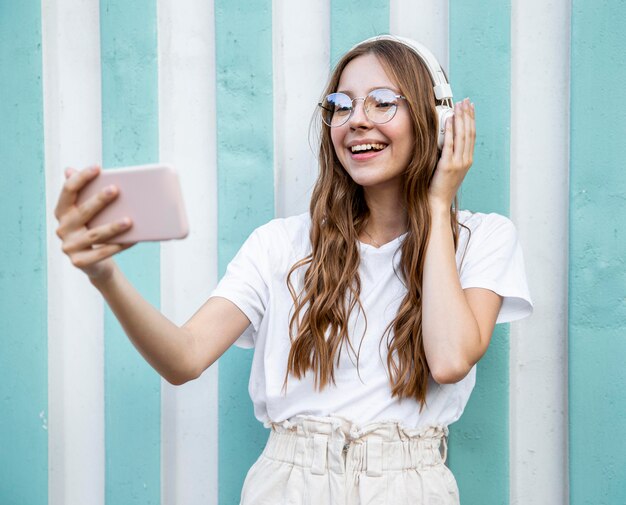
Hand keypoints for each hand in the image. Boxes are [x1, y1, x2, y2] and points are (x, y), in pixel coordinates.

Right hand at [55, 166, 135, 281]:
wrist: (96, 263)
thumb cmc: (94, 230)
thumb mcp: (89, 213)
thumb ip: (84, 193)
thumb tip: (69, 169)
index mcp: (62, 212)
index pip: (68, 191)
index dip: (81, 178)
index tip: (97, 168)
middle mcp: (62, 228)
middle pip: (82, 212)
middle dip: (99, 200)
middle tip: (115, 189)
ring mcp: (69, 246)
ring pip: (95, 234)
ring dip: (112, 227)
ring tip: (129, 220)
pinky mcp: (80, 262)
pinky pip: (102, 253)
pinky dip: (118, 246)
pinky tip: (132, 239)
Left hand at [428, 98, 475, 210]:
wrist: (437, 203)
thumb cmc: (439, 187)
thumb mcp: (448, 169)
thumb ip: (449, 155)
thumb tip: (443, 139)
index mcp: (467, 160)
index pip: (471, 135)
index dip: (471, 119)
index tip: (470, 107)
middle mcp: (465, 160)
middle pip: (469, 132)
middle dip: (467, 114)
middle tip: (466, 101)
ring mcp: (458, 163)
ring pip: (462, 136)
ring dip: (460, 118)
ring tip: (459, 105)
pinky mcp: (448, 166)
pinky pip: (450, 144)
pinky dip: (450, 130)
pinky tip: (448, 120)